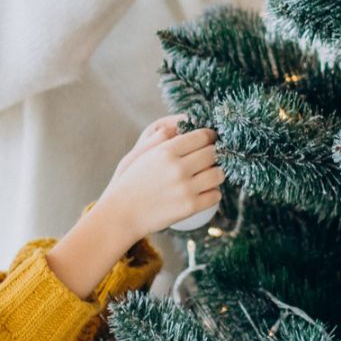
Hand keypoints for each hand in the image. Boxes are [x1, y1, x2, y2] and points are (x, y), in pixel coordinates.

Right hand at [96, 126, 222, 241]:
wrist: (122, 214)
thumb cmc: (131, 182)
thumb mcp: (141, 154)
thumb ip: (162, 139)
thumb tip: (183, 127)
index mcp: (166, 151)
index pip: (202, 136)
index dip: (210, 136)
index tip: (212, 139)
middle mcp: (178, 168)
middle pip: (213, 154)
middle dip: (214, 155)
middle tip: (210, 159)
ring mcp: (185, 189)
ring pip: (218, 174)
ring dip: (216, 174)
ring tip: (208, 176)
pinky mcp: (190, 207)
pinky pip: (215, 195)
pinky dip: (213, 193)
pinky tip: (204, 192)